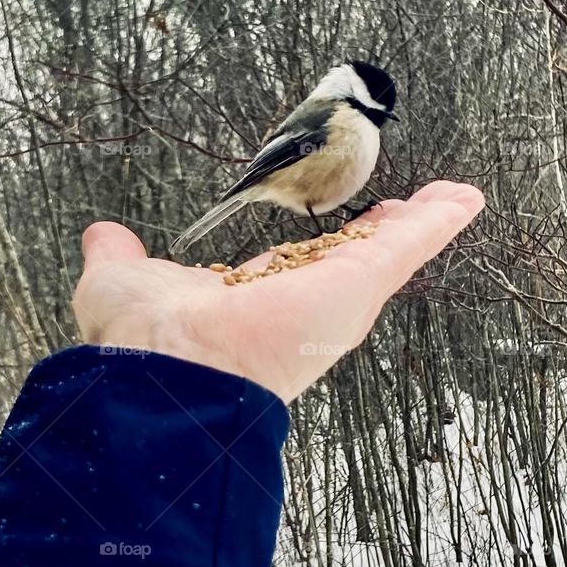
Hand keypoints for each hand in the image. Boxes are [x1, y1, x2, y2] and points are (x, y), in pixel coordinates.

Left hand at [72, 181, 483, 402]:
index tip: (345, 224)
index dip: (325, 244)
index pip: (303, 266)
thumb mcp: (122, 279)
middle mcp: (303, 304)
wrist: (164, 369)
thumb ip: (119, 256)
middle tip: (413, 208)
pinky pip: (410, 245)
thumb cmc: (141, 338)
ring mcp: (336, 296)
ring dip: (423, 223)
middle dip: (387, 233)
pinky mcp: (358, 286)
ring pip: (391, 252)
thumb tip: (102, 236)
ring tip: (453, 197)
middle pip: (359, 260)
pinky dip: (439, 220)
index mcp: (258, 303)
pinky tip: (464, 197)